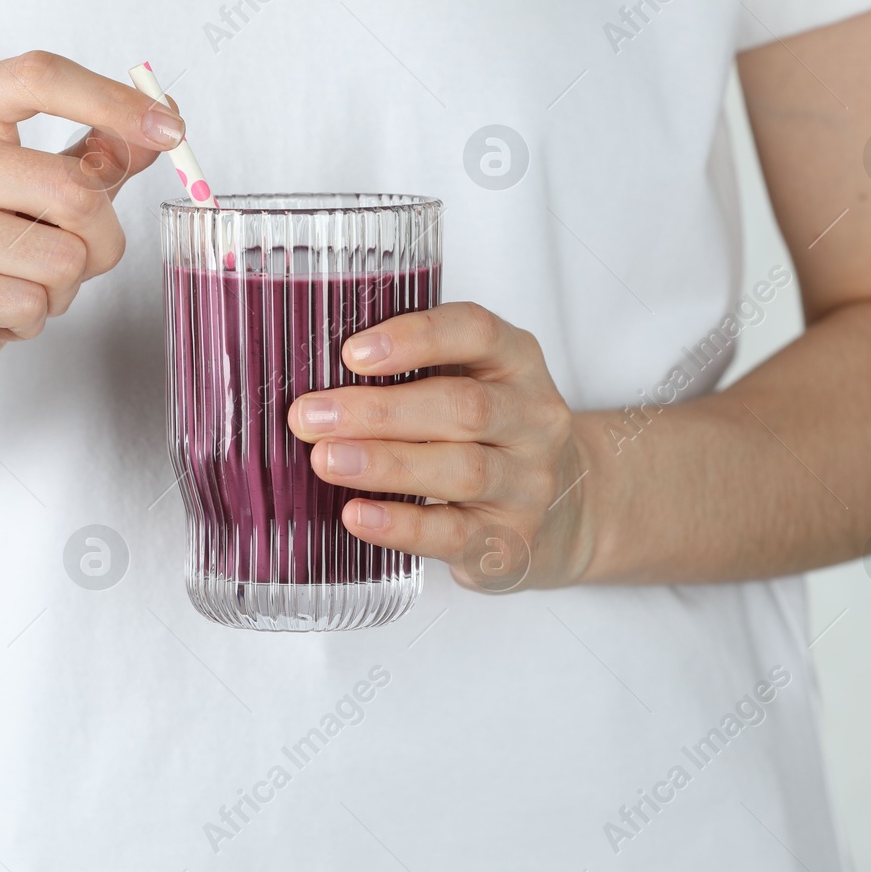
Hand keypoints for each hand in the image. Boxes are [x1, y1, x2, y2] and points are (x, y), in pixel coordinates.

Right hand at [0, 51, 182, 413]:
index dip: (113, 102)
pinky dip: (33, 321)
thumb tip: (164, 113)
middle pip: (71, 186)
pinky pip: (29, 305)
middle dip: (101, 237)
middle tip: (77, 257)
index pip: (36, 77)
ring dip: (64, 287)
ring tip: (19, 284)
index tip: (172, 131)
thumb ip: (99, 154)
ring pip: (60, 257)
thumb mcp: (42, 190)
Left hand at [287, 303, 590, 590]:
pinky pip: (453, 532)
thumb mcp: (468, 381)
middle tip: (309, 416)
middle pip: (462, 407)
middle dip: (378, 411)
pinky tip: (356, 514)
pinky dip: (400, 524)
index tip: (351, 353)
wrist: (561, 507)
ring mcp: (529, 482)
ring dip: (385, 463)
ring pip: (462, 469)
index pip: (476, 333)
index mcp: (517, 361)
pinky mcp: (511, 539)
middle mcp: (534, 418)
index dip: (415, 338)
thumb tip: (316, 378)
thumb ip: (411, 371)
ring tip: (324, 460)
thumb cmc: (485, 433)